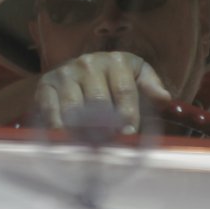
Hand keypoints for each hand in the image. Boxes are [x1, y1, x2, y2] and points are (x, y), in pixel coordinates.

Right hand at [0, 51, 172, 133]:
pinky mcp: (45, 85)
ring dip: (82, 131)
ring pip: (74, 108)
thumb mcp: (137, 76)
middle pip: (98, 101)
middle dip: (106, 127)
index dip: (128, 115)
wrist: (78, 71)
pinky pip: (50, 110)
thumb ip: (151, 87)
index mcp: (116, 61)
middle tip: (110, 146)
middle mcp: (88, 63)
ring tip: (89, 148)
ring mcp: (64, 73)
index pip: (124, 91)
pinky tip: (65, 141)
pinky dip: (58, 128)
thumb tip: (164, 98)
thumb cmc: (114, 79)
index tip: (129, 135)